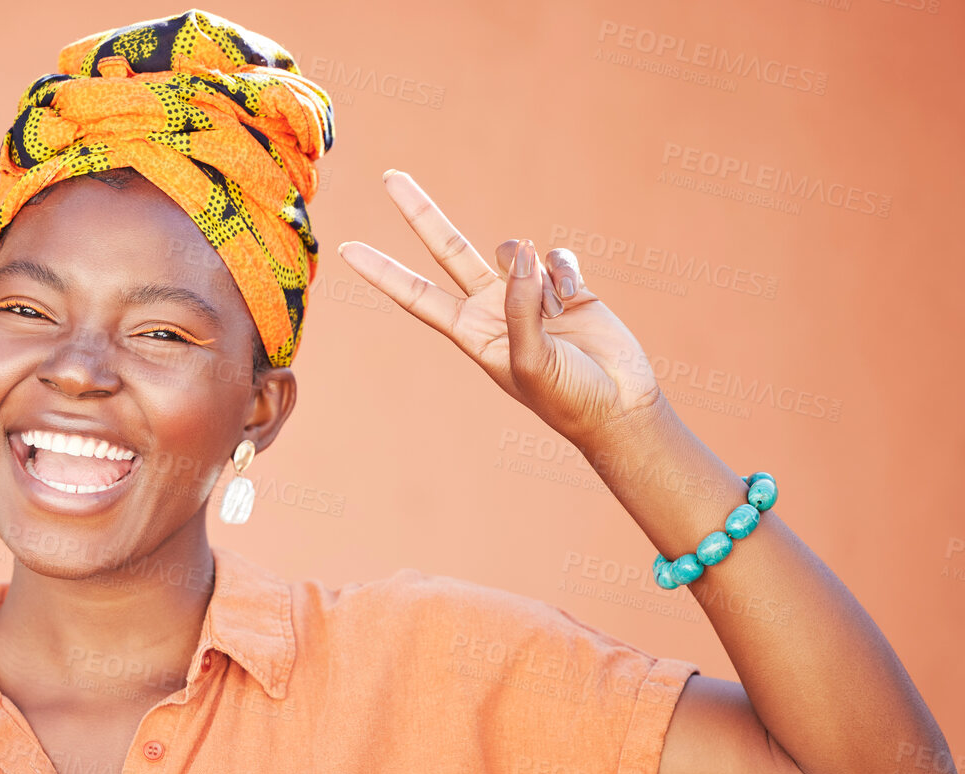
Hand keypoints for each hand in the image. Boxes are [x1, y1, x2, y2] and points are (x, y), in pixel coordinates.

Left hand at [339, 169, 661, 449]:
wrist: (617, 405)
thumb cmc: (566, 397)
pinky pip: (555, 257)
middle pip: (447, 250)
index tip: (347, 250)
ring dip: (531, 270)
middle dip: (420, 213)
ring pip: (512, 250)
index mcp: (470, 332)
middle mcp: (491, 307)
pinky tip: (576, 301)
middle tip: (390, 176)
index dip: (382, 272)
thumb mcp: (530, 360)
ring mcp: (525, 293)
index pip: (415, 296)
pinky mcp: (563, 284)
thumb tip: (518, 253)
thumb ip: (518, 307)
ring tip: (554, 311)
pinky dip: (565, 273)